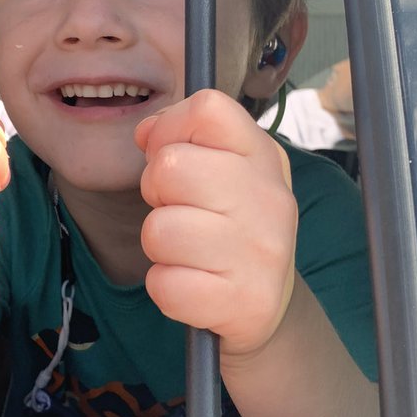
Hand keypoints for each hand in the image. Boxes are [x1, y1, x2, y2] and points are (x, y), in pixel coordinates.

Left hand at [135, 89, 296, 356]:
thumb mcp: (223, 172)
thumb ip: (183, 140)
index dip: (170, 128)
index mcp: (263, 157)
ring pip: (159, 230)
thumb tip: (146, 131)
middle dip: (156, 192)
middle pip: (170, 167)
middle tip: (179, 211)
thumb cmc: (233, 230)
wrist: (270, 307)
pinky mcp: (242, 303)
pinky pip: (163, 284)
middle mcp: (269, 200)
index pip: (208, 109)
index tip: (173, 156)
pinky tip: (193, 285)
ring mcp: (258, 253)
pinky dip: (166, 287)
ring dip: (159, 245)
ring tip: (188, 252)